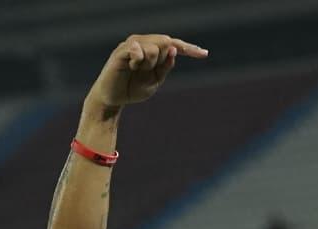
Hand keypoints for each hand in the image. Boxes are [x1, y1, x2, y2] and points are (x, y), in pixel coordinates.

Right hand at [86, 34, 206, 110]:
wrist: (113, 100)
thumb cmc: (133, 88)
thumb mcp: (155, 80)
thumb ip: (166, 66)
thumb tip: (173, 50)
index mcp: (152, 48)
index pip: (173, 44)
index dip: (189, 48)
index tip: (204, 54)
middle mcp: (143, 41)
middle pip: (166, 42)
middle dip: (161, 61)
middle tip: (146, 72)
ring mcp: (132, 44)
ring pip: (154, 47)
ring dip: (149, 64)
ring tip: (135, 70)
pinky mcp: (122, 50)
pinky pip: (138, 49)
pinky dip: (139, 61)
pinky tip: (131, 66)